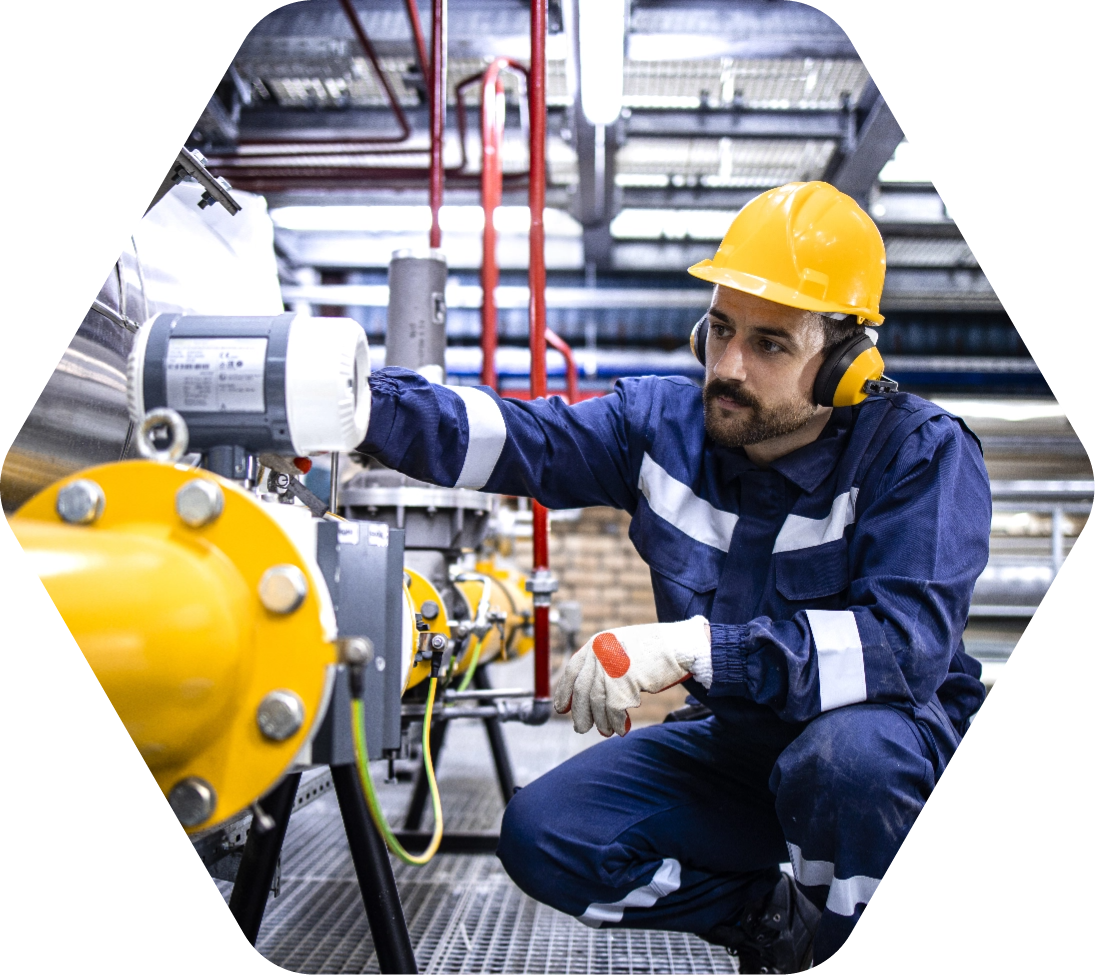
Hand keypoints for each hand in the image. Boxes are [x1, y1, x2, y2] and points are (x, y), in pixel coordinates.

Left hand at [553, 617, 711, 736]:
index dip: (565, 692)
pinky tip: (621, 728)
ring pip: (598, 702)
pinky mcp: (626, 679)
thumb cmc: (654, 650)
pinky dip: (617, 722)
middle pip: (583, 689)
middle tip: (581, 728)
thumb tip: (588, 694)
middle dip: (581, 712)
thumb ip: (603, 665)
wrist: (680, 645)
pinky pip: (616, 708)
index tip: (561, 709)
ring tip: (606, 731)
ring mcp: (612, 665)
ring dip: (601, 721)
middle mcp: (600, 652)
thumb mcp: (621, 648)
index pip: (572, 670)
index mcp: (597, 642)